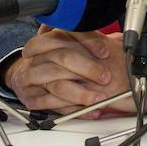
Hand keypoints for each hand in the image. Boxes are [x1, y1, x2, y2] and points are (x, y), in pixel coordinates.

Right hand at [3, 27, 131, 117]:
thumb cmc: (54, 60)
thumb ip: (89, 40)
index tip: (104, 52)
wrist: (27, 75)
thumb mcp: (69, 44)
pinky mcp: (31, 96)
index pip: (68, 33)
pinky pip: (53, 106)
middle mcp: (39, 56)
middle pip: (63, 58)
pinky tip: (90, 112)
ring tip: (100, 100)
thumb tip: (119, 38)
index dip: (89, 41)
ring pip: (58, 86)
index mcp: (49, 38)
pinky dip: (74, 111)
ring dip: (81, 94)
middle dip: (87, 68)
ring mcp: (32, 77)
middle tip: (106, 77)